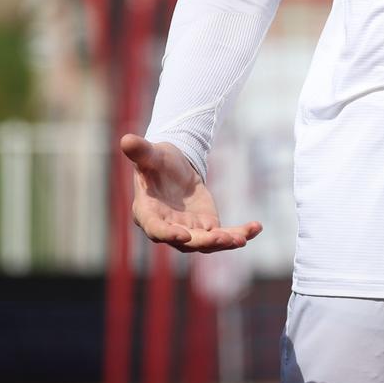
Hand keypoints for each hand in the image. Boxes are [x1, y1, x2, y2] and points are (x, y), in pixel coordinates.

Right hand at [119, 133, 261, 253]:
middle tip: (224, 239)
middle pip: (186, 242)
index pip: (156, 229)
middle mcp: (167, 228)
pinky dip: (240, 233)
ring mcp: (188, 230)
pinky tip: (257, 227)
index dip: (168, 234)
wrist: (172, 168)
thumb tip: (126, 139)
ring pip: (207, 243)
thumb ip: (141, 151)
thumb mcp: (151, 154)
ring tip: (243, 238)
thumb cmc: (157, 161)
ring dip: (224, 242)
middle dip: (206, 242)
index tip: (184, 235)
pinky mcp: (206, 227)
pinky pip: (224, 235)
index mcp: (148, 213)